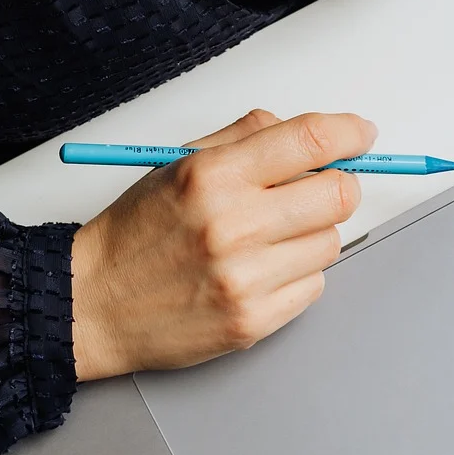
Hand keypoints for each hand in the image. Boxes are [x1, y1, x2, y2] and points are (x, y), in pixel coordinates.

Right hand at [69, 109, 374, 379]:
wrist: (94, 304)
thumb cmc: (135, 235)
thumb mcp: (177, 164)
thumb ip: (244, 139)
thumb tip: (307, 133)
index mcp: (212, 176)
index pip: (310, 141)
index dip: (349, 134)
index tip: (360, 137)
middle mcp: (231, 226)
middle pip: (338, 195)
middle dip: (335, 187)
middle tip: (312, 192)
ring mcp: (244, 279)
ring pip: (331, 244)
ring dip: (310, 236)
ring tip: (266, 240)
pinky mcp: (252, 321)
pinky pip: (314, 288)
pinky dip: (296, 276)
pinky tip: (259, 272)